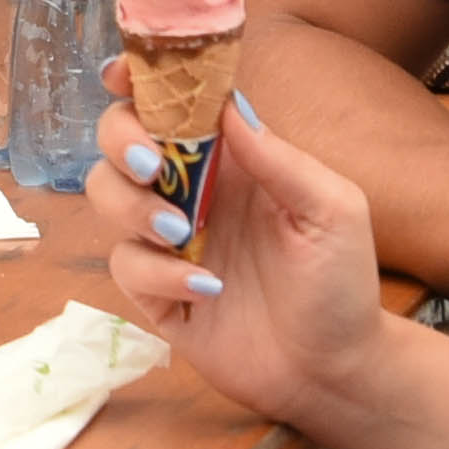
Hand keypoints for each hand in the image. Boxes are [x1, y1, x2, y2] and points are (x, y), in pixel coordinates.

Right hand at [88, 70, 389, 430]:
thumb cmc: (341, 284)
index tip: (120, 76)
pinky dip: (157, 272)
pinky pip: (125, 265)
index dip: (140, 82)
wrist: (334, 371)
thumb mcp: (332, 209)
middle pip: (120, 142)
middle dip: (121, 142)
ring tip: (182, 234)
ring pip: (107, 197)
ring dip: (133, 207)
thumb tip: (226, 105)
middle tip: (152, 167)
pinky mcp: (155, 292)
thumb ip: (279, 157)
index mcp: (231, 159)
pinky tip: (207, 288)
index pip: (173, 104)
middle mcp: (191, 191)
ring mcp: (168, 242)